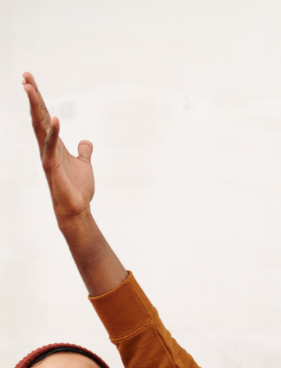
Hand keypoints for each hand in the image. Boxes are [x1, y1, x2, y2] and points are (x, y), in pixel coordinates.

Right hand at [23, 72, 94, 223]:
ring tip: (30, 88)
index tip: (29, 79)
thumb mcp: (85, 164)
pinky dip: (54, 132)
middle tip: (25, 75)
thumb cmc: (78, 188)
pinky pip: (51, 146)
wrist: (77, 208)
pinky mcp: (52, 166)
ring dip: (35, 107)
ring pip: (39, 127)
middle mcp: (47, 146)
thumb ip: (84, 151)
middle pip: (37, 116)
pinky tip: (54, 118)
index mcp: (54, 143)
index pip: (43, 116)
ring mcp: (47, 155)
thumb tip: (86, 141)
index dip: (38, 98)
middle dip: (32, 96)